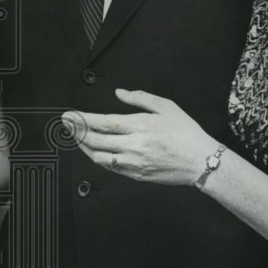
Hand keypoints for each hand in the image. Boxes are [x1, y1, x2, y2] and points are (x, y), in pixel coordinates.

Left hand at [62, 88, 216, 186]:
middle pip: (95, 140)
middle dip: (76, 131)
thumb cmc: (187, 134)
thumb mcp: (167, 107)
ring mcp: (133, 163)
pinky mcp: (136, 175)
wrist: (201, 162)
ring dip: (84, 146)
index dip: (82, 119)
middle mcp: (134, 146)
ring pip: (99, 157)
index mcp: (140, 126)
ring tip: (76, 137)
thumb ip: (140, 98)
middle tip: (66, 124)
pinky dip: (98, 158)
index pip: (102, 122)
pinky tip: (93, 150)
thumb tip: (120, 92)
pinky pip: (110, 168)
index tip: (70, 115)